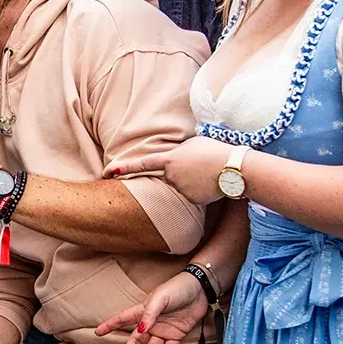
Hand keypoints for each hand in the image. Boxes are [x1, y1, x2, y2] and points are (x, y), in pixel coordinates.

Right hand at [100, 270, 210, 343]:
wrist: (200, 290)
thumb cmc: (178, 288)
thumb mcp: (160, 298)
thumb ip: (149, 314)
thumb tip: (141, 330)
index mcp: (143, 311)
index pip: (122, 319)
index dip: (109, 325)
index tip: (98, 332)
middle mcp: (151, 322)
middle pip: (135, 340)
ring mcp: (163, 329)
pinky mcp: (176, 334)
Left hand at [117, 137, 232, 204]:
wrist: (233, 168)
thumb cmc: (215, 151)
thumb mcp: (193, 143)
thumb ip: (179, 151)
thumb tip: (176, 158)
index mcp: (169, 159)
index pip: (142, 164)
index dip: (124, 167)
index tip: (109, 171)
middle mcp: (171, 176)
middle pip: (169, 175)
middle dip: (182, 171)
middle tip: (200, 164)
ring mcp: (181, 190)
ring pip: (182, 185)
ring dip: (193, 179)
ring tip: (209, 170)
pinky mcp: (192, 200)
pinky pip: (192, 194)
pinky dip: (201, 189)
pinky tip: (211, 182)